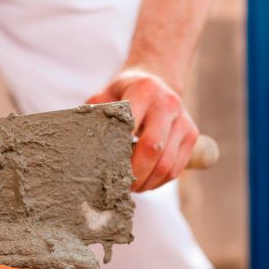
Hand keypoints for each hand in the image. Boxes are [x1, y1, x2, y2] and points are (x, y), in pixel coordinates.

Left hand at [86, 68, 198, 191]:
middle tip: (120, 187)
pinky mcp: (192, 135)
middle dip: (134, 174)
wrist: (158, 80)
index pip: (132, 125)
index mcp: (144, 90)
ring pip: (167, 165)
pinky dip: (159, 182)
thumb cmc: (125, 93)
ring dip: (147, 183)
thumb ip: (94, 114)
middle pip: (152, 149)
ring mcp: (183, 120)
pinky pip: (176, 169)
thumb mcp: (106, 94)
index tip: (107, 168)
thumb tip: (76, 141)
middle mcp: (168, 103)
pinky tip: (146, 184)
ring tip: (132, 188)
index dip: (120, 151)